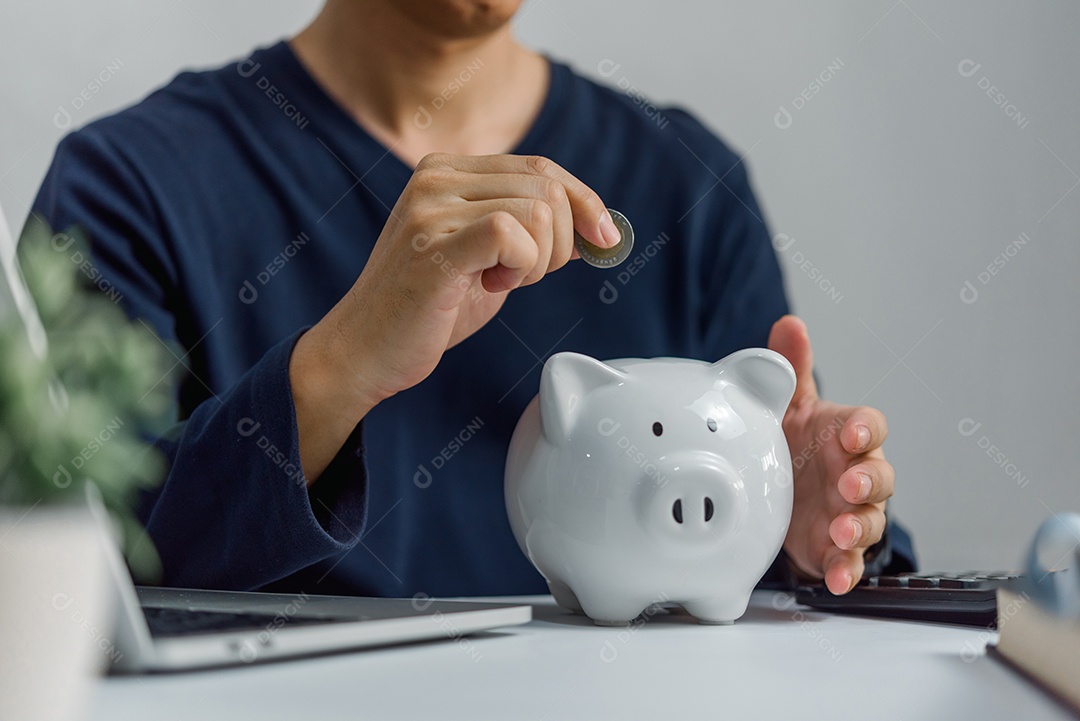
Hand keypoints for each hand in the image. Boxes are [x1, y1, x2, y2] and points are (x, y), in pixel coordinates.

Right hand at [291, 153, 619, 479]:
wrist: (365, 352)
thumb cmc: (425, 311)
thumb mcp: (485, 258)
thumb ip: (526, 230)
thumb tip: (594, 224)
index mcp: (447, 171)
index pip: (540, 167)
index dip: (584, 201)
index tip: (604, 237)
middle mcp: (436, 177)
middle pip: (546, 187)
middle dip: (560, 242)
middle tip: (524, 277)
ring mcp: (431, 207)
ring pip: (538, 210)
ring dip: (538, 260)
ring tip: (498, 282)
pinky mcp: (434, 244)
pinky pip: (512, 234)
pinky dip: (520, 266)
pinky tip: (490, 284)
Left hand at [768, 315, 894, 594]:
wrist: (776, 489)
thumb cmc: (793, 442)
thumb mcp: (788, 406)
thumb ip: (790, 368)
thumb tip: (790, 324)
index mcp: (845, 435)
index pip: (869, 427)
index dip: (865, 429)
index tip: (852, 432)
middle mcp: (855, 474)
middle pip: (879, 477)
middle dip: (868, 482)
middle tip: (850, 485)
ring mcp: (849, 513)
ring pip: (869, 521)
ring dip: (860, 528)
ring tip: (843, 532)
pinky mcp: (835, 547)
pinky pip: (849, 561)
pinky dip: (846, 570)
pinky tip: (836, 579)